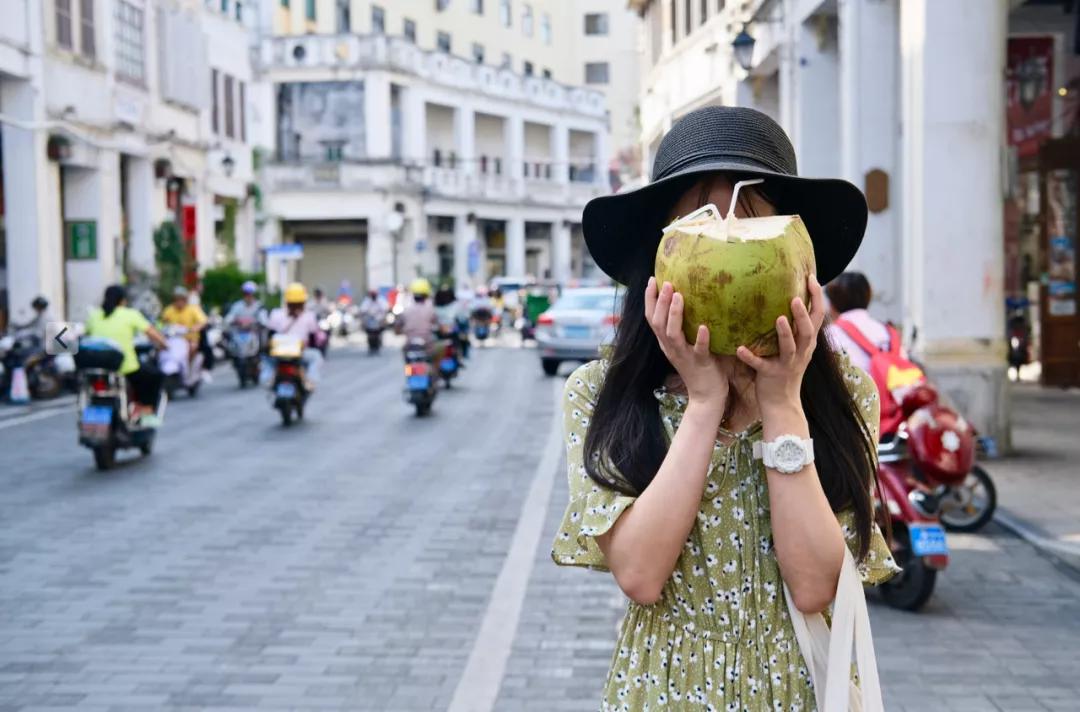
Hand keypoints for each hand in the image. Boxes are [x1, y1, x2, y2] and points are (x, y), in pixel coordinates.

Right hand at [645, 277, 728, 414]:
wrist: (707, 396)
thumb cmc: (700, 366)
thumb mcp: (686, 345)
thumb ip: (685, 326)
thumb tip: (691, 299)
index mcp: (666, 342)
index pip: (651, 318)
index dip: (649, 299)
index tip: (652, 280)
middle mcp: (671, 348)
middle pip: (658, 323)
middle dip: (659, 302)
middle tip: (666, 282)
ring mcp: (684, 356)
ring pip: (673, 334)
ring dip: (674, 314)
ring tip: (679, 296)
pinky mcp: (700, 364)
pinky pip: (699, 350)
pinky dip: (701, 338)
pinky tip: (705, 326)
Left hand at [735, 275, 824, 413]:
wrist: (782, 404)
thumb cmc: (783, 371)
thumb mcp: (793, 348)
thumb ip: (792, 328)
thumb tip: (782, 299)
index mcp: (807, 343)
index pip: (817, 317)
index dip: (817, 297)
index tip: (811, 277)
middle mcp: (801, 352)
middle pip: (809, 330)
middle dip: (804, 313)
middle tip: (796, 296)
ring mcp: (788, 364)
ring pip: (791, 347)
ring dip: (785, 333)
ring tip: (780, 318)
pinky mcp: (771, 375)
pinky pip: (761, 365)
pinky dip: (751, 357)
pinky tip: (739, 349)